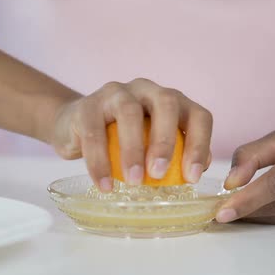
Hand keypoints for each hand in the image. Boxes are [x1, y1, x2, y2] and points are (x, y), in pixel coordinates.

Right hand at [51, 78, 212, 190]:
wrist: (74, 126)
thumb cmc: (122, 138)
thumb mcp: (152, 144)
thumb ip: (176, 152)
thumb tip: (197, 169)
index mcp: (171, 101)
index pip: (197, 115)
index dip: (200, 144)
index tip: (192, 176)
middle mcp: (147, 90)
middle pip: (166, 104)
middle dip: (165, 141)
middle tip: (160, 174)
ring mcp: (116, 94)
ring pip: (129, 113)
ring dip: (134, 150)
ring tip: (134, 181)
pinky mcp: (87, 106)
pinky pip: (95, 132)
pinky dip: (100, 162)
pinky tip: (105, 185)